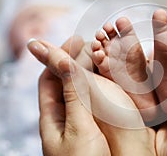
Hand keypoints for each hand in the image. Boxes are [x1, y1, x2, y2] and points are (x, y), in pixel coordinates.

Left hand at [28, 36, 155, 155]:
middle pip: (68, 79)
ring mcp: (86, 118)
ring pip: (85, 86)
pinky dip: (106, 82)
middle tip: (94, 41)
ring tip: (105, 51)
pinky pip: (101, 97)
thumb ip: (72, 94)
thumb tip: (60, 61)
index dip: (58, 56)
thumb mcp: (77, 127)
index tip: (74, 38)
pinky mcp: (102, 123)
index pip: (50, 78)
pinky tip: (116, 73)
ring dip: (92, 68)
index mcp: (54, 116)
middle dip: (77, 58)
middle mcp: (68, 115)